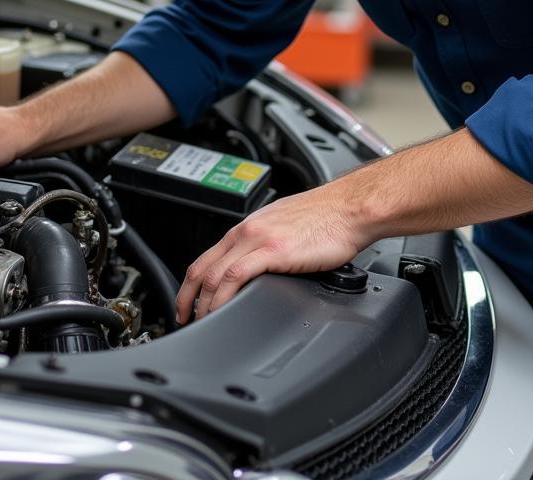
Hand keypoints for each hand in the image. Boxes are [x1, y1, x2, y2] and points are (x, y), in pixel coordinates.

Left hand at [175, 178, 367, 322]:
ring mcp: (258, 240)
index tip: (188, 303)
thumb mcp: (286, 228)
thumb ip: (268, 245)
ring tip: (201, 323)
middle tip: (184, 319)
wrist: (349, 208)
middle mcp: (247, 231)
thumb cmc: (327, 218)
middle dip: (187, 297)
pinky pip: (235, 276)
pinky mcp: (273, 250)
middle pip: (202, 267)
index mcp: (249, 227)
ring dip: (203, 303)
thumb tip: (261, 268)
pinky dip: (222, 296)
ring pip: (214, 274)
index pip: (207, 256)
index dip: (190, 284)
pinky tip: (220, 311)